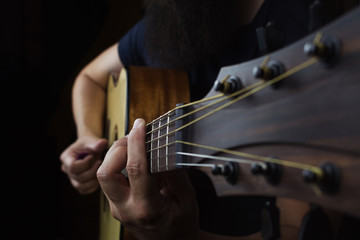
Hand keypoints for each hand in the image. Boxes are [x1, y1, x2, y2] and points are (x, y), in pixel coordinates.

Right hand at [60, 136, 107, 193]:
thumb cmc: (90, 144)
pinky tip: (98, 176)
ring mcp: (71, 178)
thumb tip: (103, 143)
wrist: (90, 149)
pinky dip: (94, 185)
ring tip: (99, 170)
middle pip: (78, 177)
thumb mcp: (92, 141)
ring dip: (93, 180)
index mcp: (66, 158)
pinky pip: (85, 190)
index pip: (73, 167)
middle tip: (99, 162)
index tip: (92, 156)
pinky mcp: (78, 184)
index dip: (85, 164)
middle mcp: (66, 169)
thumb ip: (96, 143)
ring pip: (81, 186)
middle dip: (92, 171)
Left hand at [97, 118, 198, 239]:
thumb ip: (176, 174)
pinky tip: (135, 158)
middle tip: (136, 137)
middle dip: (118, 148)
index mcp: (146, 208)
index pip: (135, 170)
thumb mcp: (187, 199)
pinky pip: (111, 179)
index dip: (137, 143)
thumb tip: (165, 148)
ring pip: (104, 174)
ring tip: (135, 145)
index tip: (140, 125)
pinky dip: (119, 163)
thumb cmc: (182, 224)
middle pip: (106, 172)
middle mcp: (126, 209)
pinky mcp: (116, 205)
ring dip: (116, 154)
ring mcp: (117, 208)